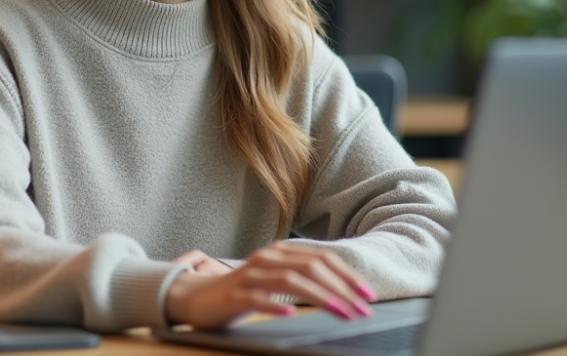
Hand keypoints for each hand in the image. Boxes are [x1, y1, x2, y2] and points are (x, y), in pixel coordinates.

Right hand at [164, 241, 375, 329]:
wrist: (199, 298)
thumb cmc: (244, 292)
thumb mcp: (276, 281)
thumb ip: (303, 279)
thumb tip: (344, 292)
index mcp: (280, 252)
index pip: (321, 259)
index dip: (347, 275)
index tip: (367, 294)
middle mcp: (266, 259)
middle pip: (310, 268)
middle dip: (341, 289)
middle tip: (361, 309)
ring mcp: (249, 276)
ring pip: (290, 281)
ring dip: (320, 297)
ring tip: (341, 312)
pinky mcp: (234, 295)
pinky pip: (256, 298)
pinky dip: (275, 305)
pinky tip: (289, 314)